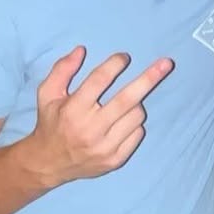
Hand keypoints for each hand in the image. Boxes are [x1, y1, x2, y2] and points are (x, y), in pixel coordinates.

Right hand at [29, 47, 172, 186]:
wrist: (49, 163)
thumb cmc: (51, 123)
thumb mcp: (47, 94)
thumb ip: (61, 69)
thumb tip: (81, 50)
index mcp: (73, 110)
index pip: (99, 80)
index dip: (114, 64)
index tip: (124, 57)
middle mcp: (90, 129)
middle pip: (127, 99)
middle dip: (149, 78)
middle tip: (166, 64)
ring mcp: (104, 147)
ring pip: (136, 116)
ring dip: (135, 103)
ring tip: (123, 104)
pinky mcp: (115, 160)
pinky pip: (138, 134)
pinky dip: (134, 124)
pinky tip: (121, 123)